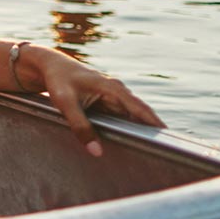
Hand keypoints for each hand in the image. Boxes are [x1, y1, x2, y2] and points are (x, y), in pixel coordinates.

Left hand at [22, 47, 165, 156]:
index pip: (140, 108)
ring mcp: (113, 97)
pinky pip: (120, 118)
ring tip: (152, 152)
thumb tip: (96, 151)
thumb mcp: (66, 104)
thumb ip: (80, 127)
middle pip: (140, 114)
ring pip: (131, 117)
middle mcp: (117, 91)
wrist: (49, 66)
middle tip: (165, 151)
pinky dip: (127, 128)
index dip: (155, 123)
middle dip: (151, 130)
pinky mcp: (106, 103)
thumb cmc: (58, 81)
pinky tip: (131, 143)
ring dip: (140, 131)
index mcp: (113, 88)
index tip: (169, 137)